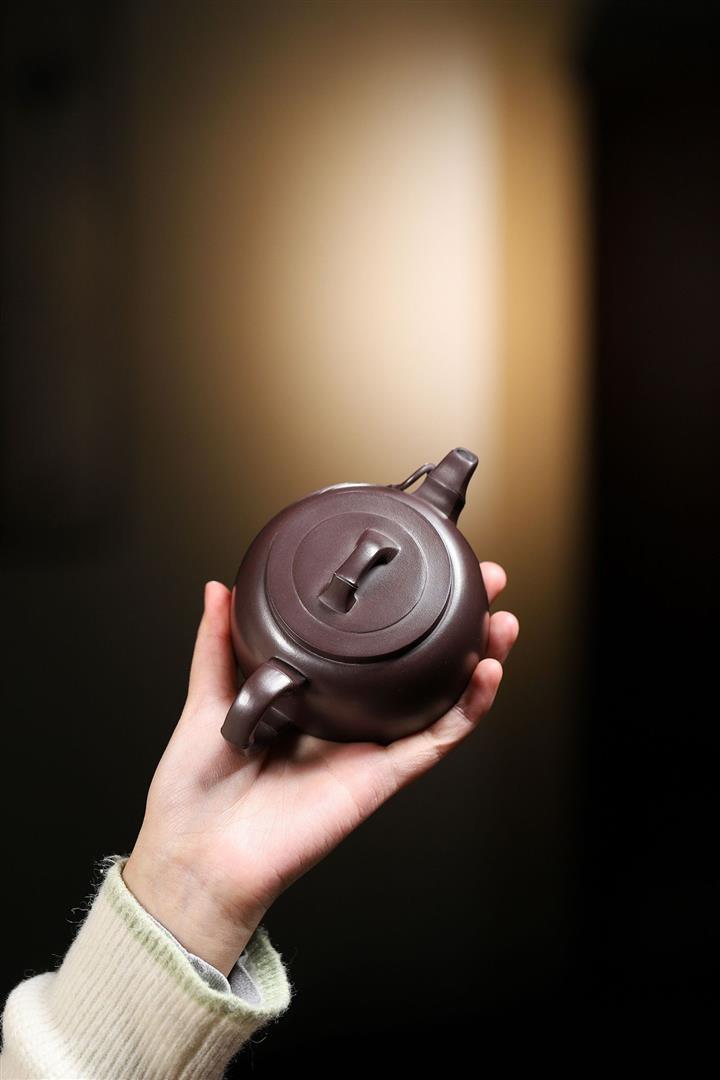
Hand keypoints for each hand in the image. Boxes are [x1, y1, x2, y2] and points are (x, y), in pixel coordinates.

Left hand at [123, 565, 518, 974]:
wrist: (197, 856)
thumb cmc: (196, 792)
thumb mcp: (206, 699)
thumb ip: (217, 644)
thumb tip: (218, 588)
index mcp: (314, 702)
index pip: (371, 652)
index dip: (402, 614)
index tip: (422, 569)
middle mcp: (350, 723)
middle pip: (420, 670)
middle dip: (459, 625)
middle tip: (486, 583)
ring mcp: (370, 749)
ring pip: (443, 700)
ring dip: (480, 659)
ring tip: (500, 619)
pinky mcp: (380, 778)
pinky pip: (435, 741)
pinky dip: (467, 709)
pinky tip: (487, 672)